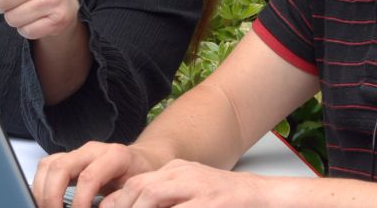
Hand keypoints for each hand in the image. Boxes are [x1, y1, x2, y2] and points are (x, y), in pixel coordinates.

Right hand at [33, 142, 164, 207]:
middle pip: (61, 167)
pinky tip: (46, 202)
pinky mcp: (69, 158)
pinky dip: (41, 185)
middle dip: (52, 197)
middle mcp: (93, 150)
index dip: (80, 202)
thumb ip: (119, 202)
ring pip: (48, 164)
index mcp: (115, 156)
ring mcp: (78, 152)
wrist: (144, 161)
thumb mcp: (138, 191)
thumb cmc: (142, 176)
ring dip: (42, 191)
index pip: (88, 178)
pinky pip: (47, 166)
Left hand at [102, 160, 272, 207]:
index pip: (136, 183)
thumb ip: (165, 201)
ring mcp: (197, 187)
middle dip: (122, 207)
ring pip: (153, 194)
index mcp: (175, 171)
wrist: (261, 196)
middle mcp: (182, 174)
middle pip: (140, 186)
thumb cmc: (223, 202)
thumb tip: (136, 205)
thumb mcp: (190, 196)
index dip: (116, 202)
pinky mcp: (210, 201)